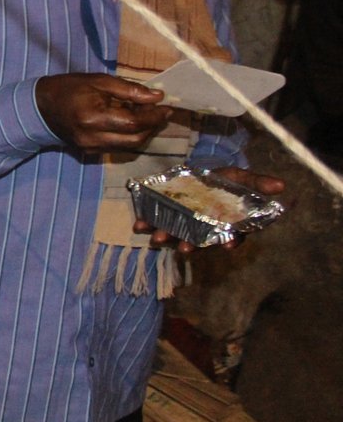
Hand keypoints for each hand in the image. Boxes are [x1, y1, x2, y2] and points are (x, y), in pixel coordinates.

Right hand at [35, 73, 170, 152]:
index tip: (167, 106)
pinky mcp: (90, 152)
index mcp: (93, 117)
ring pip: (129, 146)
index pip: (134, 123)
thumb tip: (157, 97)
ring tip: (146, 116)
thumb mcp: (98, 81)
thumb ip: (129, 90)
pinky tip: (129, 123)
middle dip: (152, 126)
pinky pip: (118, 147)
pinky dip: (129, 136)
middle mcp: (93, 138)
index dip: (154, 116)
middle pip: (135, 139)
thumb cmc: (68, 88)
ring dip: (143, 132)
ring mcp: (91, 148)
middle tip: (160, 111)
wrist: (39, 108)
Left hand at [134, 166, 285, 252]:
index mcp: (226, 223)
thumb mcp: (242, 177)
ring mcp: (184, 222)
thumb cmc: (225, 179)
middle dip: (191, 244)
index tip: (228, 246)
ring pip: (176, 234)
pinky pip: (156, 221)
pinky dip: (147, 223)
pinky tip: (138, 225)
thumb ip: (259, 182)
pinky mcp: (166, 214)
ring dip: (167, 237)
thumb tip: (282, 186)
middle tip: (185, 249)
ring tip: (157, 238)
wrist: (201, 172)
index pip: (232, 236)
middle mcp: (205, 227)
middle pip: (200, 240)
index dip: (231, 241)